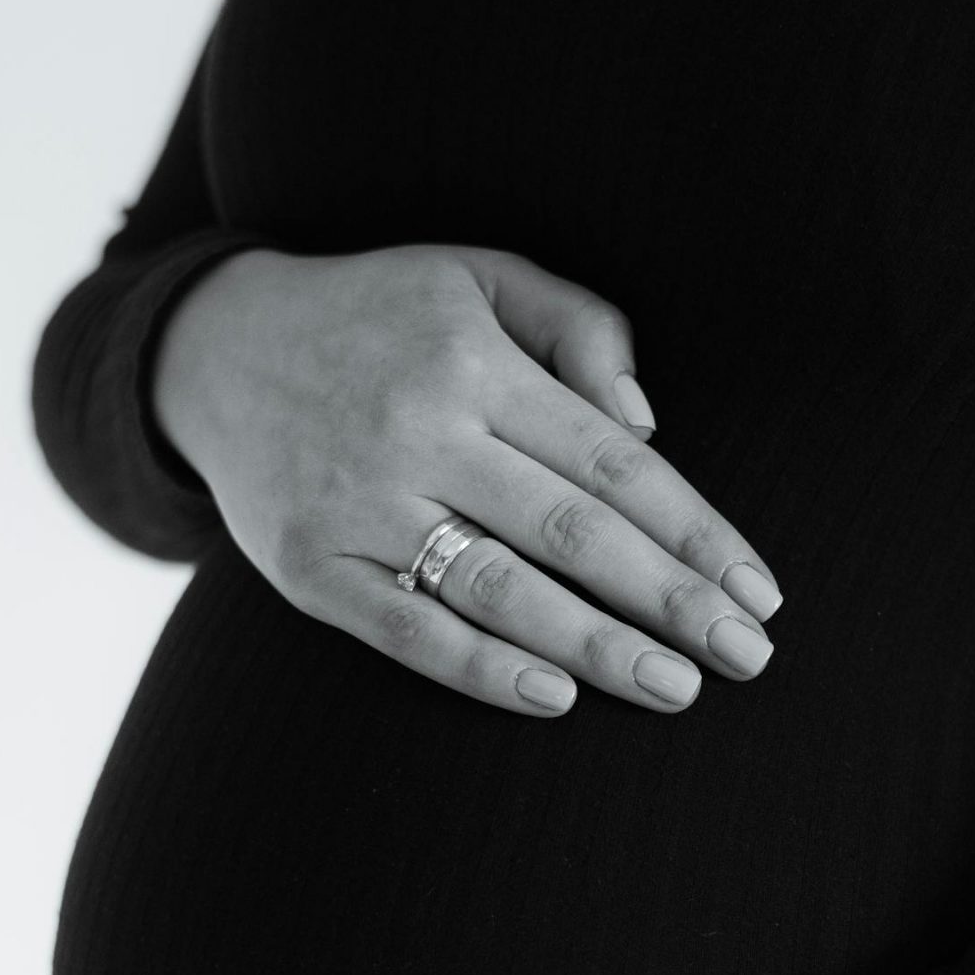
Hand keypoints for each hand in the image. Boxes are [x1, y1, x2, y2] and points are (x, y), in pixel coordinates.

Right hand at [151, 241, 782, 717]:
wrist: (213, 348)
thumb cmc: (384, 318)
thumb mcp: (479, 276)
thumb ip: (579, 327)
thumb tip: (648, 423)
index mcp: (474, 362)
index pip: (614, 463)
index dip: (695, 532)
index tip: (760, 591)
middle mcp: (419, 430)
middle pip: (572, 531)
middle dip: (670, 600)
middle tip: (748, 657)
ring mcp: (359, 504)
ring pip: (499, 588)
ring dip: (597, 646)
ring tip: (677, 688)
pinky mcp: (308, 567)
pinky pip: (406, 629)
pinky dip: (480, 668)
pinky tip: (556, 698)